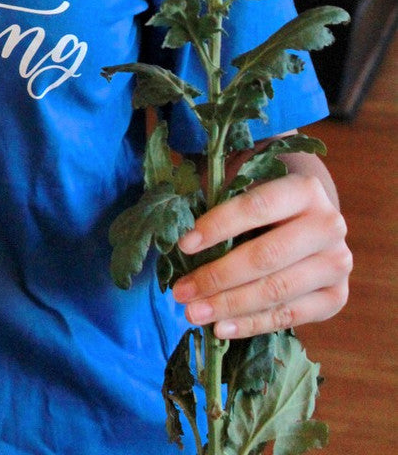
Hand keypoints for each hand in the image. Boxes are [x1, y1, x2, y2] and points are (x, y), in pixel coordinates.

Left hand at [171, 168, 351, 339]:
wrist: (312, 222)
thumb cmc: (267, 204)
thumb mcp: (248, 189)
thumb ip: (220, 203)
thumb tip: (180, 238)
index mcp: (304, 189)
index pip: (256, 208)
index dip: (218, 226)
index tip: (184, 245)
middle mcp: (328, 225)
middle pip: (266, 256)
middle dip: (218, 276)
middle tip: (181, 291)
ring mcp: (337, 264)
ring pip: (276, 290)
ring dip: (229, 305)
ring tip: (193, 313)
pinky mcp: (336, 298)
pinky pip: (289, 316)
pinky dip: (252, 324)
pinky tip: (221, 328)